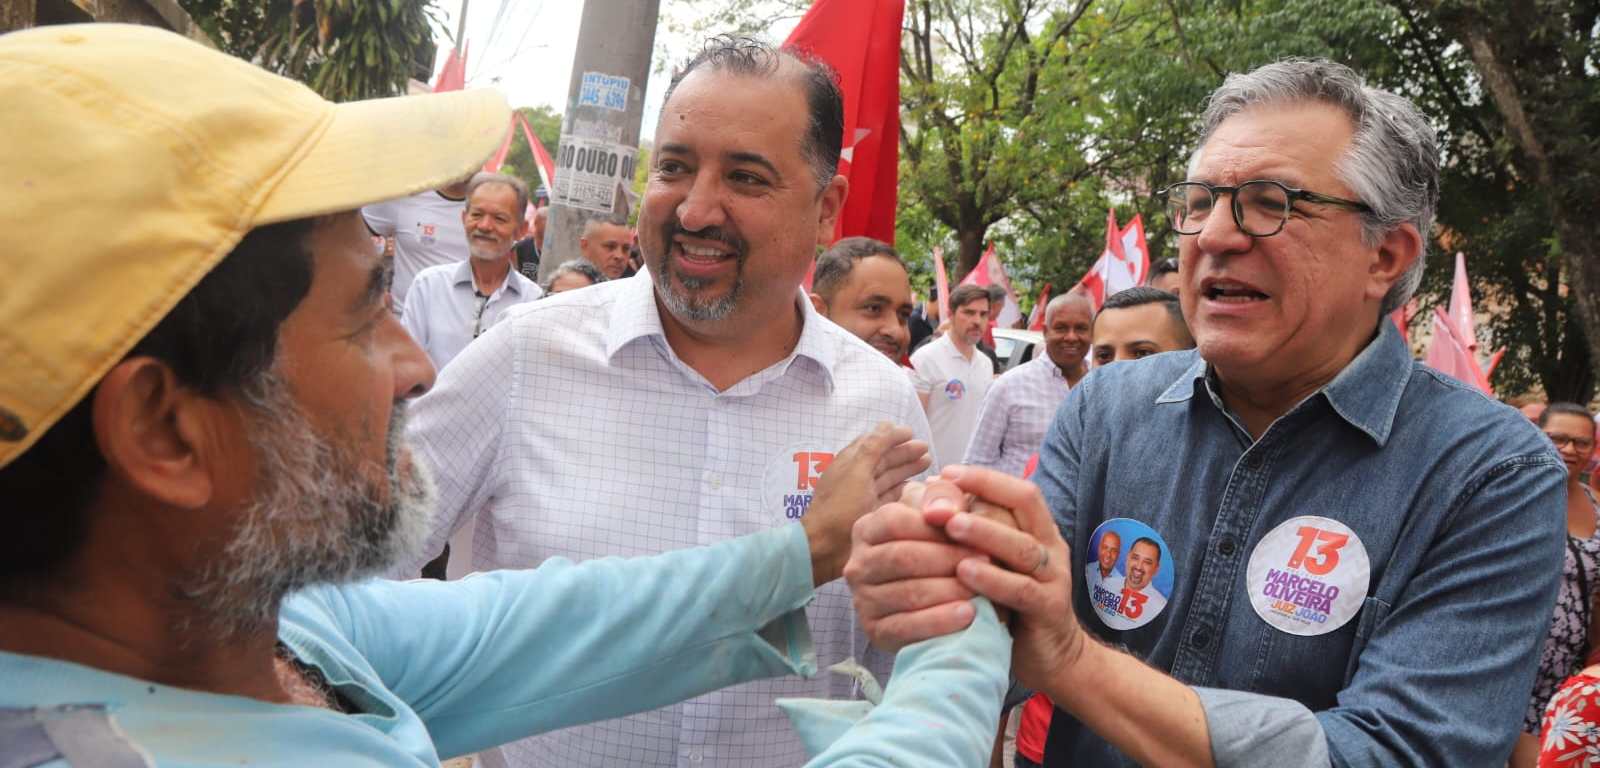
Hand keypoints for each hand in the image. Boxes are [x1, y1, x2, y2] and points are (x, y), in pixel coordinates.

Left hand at [803, 423, 931, 585]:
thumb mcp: (857, 471)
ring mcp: (865, 497)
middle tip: (926, 448)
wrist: (826, 548)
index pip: (872, 443)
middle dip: (904, 452)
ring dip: (907, 469)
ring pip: (889, 478)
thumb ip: (873, 447)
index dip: (891, 436)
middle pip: (884, 460)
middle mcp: (858, 478)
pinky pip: (891, 497)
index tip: (910, 432)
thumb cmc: (840, 507)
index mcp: (849, 463)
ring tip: (927, 462)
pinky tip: (917, 487)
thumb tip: (887, 424)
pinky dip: (904, 490)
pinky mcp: (872, 514)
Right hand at [844, 479, 982, 651]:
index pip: (895, 522)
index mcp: (868, 529)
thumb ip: (943, 496)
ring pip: (906, 594)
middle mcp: (857, 564)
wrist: (936, 596)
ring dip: (949, 590)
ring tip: (983, 589)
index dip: (935, 527)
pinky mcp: (874, 631)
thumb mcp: (940, 512)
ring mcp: (862, 600)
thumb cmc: (941, 544)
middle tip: (988, 561)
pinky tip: (968, 615)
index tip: (974, 531)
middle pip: (902, 557)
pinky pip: (905, 628)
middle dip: (948, 559)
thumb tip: (941, 512)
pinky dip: (940, 621)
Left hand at [934, 465, 1081, 691]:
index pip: (1017, 491)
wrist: (1054, 659)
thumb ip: (974, 537)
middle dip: (980, 495)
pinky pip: (1022, 589)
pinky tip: (964, 573)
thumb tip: (930, 501)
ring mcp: (1054, 578)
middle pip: (1023, 506)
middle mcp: (1050, 548)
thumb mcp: (995, 565)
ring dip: (984, 533)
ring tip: (950, 526)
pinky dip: (993, 579)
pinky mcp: (1049, 610)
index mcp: (1039, 531)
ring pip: (1022, 546)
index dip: (984, 478)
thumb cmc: (1013, 605)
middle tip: (940, 496)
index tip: (946, 473)